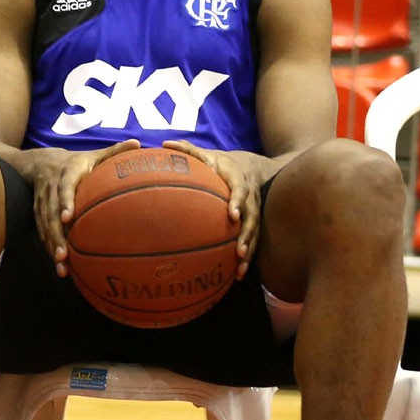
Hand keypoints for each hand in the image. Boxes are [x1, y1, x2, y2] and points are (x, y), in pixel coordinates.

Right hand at [28, 140, 139, 277]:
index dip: (64, 202)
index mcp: (65, 174)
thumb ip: (114, 151)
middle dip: (55, 235)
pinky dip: (49, 248)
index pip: (63, 188)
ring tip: (62, 266)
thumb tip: (138, 143)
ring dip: (51, 246)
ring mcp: (42, 203)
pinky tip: (60, 266)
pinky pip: (42, 232)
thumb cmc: (76, 161)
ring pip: (44, 226)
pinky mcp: (37, 213)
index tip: (67, 217)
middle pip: (49, 214)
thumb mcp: (93, 153)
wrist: (38, 162)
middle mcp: (51, 189)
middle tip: (64, 255)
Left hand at [164, 140, 263, 277]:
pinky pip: (254, 242)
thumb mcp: (209, 155)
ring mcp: (256, 213)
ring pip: (255, 234)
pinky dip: (247, 258)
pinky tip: (237, 275)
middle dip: (247, 235)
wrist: (254, 167)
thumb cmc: (223, 163)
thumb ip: (188, 151)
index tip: (232, 214)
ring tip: (239, 268)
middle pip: (253, 219)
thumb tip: (164, 143)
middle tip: (238, 250)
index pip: (241, 192)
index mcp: (240, 181)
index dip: (239, 203)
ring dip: (249, 251)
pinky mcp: (255, 224)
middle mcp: (251, 199)